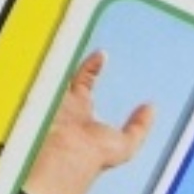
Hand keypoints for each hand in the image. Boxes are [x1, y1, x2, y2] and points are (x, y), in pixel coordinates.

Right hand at [21, 51, 154, 193]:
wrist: (66, 158)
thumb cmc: (93, 157)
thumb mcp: (126, 145)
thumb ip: (139, 127)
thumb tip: (151, 108)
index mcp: (81, 114)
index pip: (85, 85)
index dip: (93, 69)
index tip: (103, 55)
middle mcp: (65, 105)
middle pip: (68, 74)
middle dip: (74, 58)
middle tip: (84, 41)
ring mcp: (51, 100)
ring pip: (56, 72)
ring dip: (62, 56)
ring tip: (72, 35)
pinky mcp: (42, 96)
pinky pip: (45, 72)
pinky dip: (51, 60)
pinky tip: (64, 43)